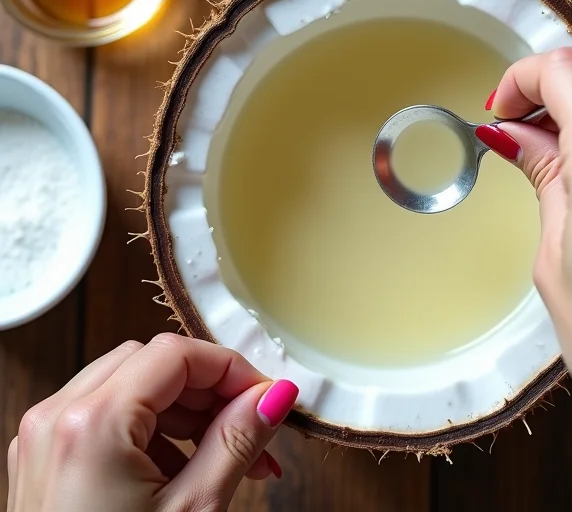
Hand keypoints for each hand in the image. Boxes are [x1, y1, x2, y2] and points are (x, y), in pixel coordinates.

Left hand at [6, 334, 297, 511]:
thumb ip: (237, 440)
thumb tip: (275, 396)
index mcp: (92, 424)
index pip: (177, 354)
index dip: (231, 369)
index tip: (266, 395)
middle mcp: (58, 418)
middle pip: (153, 363)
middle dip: (210, 390)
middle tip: (251, 423)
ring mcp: (45, 438)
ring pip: (132, 383)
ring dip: (186, 410)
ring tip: (225, 454)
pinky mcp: (46, 458)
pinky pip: (109, 413)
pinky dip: (153, 428)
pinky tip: (182, 468)